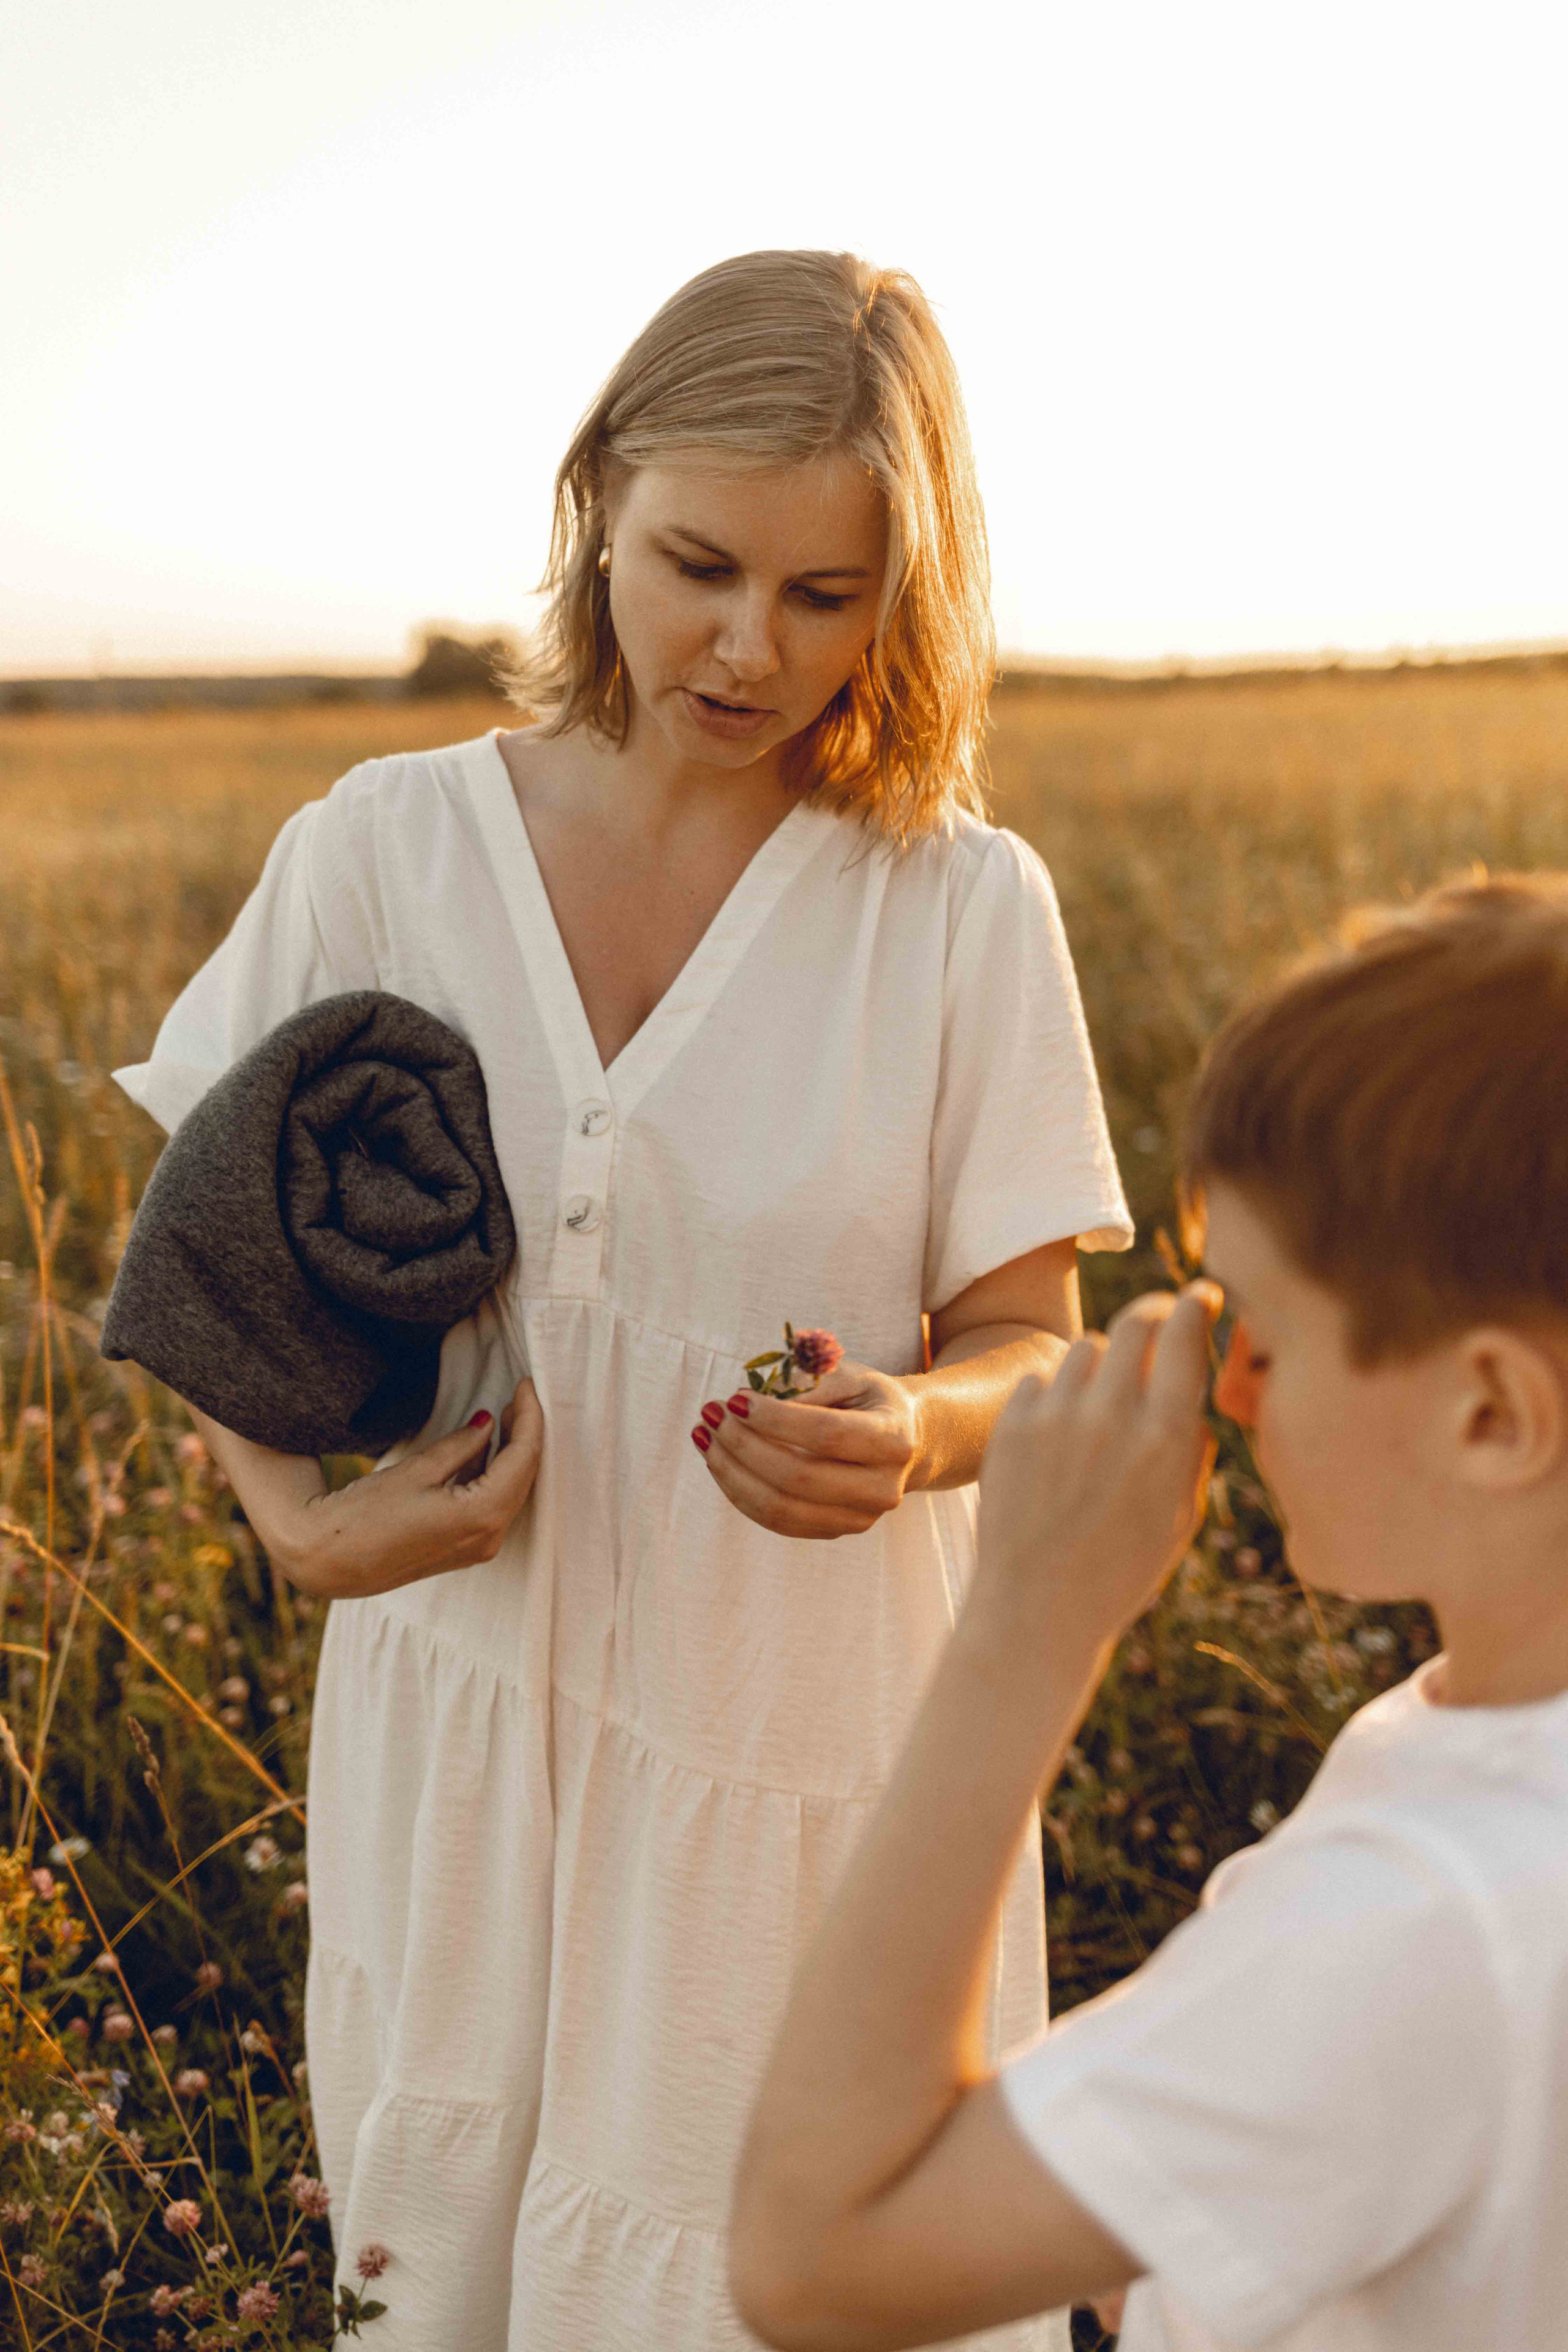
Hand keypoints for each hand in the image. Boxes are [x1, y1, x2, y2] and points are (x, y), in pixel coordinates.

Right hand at [269, 1376, 542, 1598]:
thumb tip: (488, 1422)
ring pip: (511, 1491)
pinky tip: (484, 1450)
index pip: (524, 1457)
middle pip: (523, 1476)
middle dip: (524, 1433)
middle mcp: (489, 1538)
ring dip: (510, 1454)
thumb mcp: (417, 1471)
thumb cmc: (365, 1516)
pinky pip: (492, 1506)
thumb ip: (460, 1446)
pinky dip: (493, 1476)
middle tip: (517, 1396)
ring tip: (505, 1415)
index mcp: (482, 1515)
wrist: (328, 1562)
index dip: (530, 1417)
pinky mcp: (462, 1550)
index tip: (525, 1385)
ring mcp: (477, 1549)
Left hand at [694, 1360, 921, 1538]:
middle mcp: (883, 1487)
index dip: (775, 1419)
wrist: (904, 1439)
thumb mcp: (847, 1374)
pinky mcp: (835, 1531)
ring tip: (704, 1436)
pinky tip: (718, 1461)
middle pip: (799, 1477)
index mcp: (894, 1439)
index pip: (826, 1434)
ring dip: (732, 1473)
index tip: (734, 1398)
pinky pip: (776, 1522)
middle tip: (711, 1414)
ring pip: (781, 1508)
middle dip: (744, 1445)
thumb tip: (744, 1402)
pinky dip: (740, 1492)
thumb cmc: (865, 1398)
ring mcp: (860, 1518)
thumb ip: (805, 1383)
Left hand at [975, 1286, 1218, 1664]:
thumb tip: (1193, 1389)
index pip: (1184, 1337)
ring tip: (1104, 1406)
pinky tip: (1060, 1433)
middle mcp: (1110, 1416)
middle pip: (1134, 1323)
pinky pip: (1041, 1378)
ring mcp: (1055, 1416)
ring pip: (1087, 1348)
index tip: (1202, 1294)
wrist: (1037, 1609)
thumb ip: (1191, 1446)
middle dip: (1153, 1314)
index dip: (1196, 1304)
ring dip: (1103, 1363)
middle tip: (1159, 1321)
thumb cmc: (1121, 1569)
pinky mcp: (1011, 1425)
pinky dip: (1056, 1394)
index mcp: (1164, 1438)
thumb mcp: (1180, 1515)